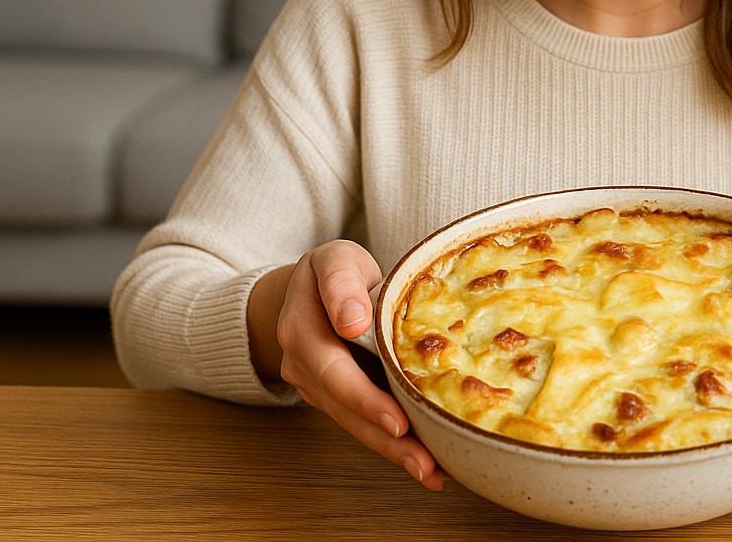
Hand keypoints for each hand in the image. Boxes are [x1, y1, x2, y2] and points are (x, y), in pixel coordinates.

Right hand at [248, 240, 445, 490]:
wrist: (311, 288)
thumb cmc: (335, 270)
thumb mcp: (336, 259)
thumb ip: (341, 282)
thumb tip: (351, 320)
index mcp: (301, 327)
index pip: (333, 368)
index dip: (364, 397)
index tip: (397, 420)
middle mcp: (302, 363)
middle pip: (345, 406)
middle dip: (385, 437)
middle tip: (423, 461)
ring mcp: (316, 385)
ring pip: (353, 423)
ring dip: (391, 450)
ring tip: (430, 472)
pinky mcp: (334, 398)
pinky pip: (361, 422)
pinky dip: (390, 443)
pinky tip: (424, 463)